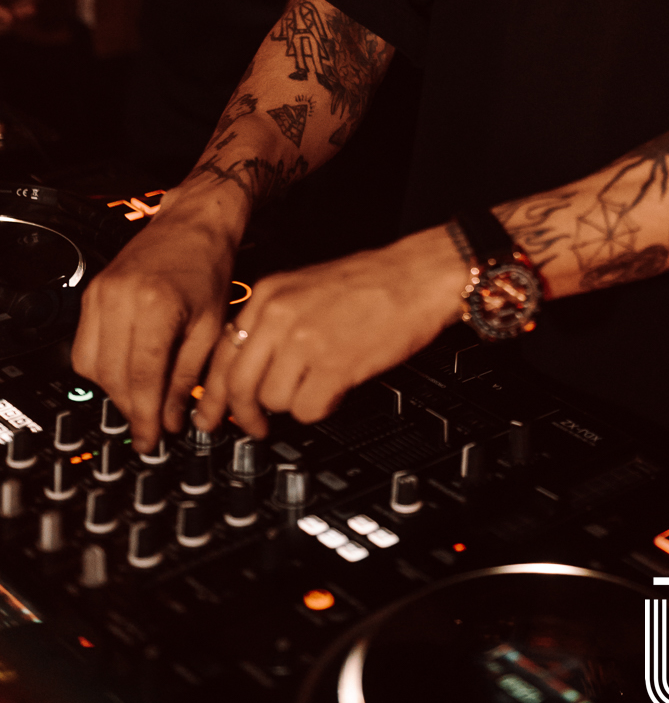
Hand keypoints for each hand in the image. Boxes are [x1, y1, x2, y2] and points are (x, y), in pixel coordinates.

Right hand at [71, 191, 239, 450]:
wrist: (194, 223)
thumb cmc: (209, 266)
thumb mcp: (211, 325)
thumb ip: (189, 376)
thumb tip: (174, 419)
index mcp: (155, 305)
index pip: (141, 378)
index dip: (146, 416)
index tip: (152, 439)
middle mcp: (120, 299)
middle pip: (113, 377)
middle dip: (130, 408)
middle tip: (149, 426)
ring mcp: (100, 294)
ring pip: (91, 366)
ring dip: (113, 390)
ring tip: (141, 398)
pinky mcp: (91, 293)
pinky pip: (83, 346)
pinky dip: (101, 367)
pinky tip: (126, 372)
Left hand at [196, 227, 468, 437]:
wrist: (420, 274)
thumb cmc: (374, 281)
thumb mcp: (306, 286)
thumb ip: (272, 321)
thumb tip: (248, 367)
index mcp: (268, 294)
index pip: (222, 354)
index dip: (216, 394)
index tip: (214, 414)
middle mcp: (279, 315)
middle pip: (238, 384)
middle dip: (244, 415)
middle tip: (255, 428)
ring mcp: (304, 340)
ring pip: (273, 400)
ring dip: (294, 404)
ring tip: (318, 387)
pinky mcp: (334, 364)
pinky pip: (307, 410)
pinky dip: (321, 408)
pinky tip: (336, 389)